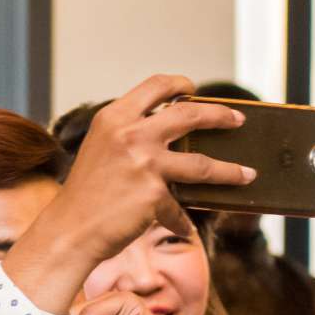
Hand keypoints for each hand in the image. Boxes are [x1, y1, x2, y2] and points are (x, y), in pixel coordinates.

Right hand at [3, 75, 253, 311]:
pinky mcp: (154, 194)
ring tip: (246, 174)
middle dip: (221, 116)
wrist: (68, 231)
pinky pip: (179, 208)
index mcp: (114, 118)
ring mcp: (144, 163)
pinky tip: (184, 228)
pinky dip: (180, 220)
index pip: (156, 85)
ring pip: (203, 164)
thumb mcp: (100, 150)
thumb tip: (171, 134)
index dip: (180, 83)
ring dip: (230, 170)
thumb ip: (128, 136)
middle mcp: (130, 134)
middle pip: (191, 114)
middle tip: (237, 120)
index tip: (194, 89)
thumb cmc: (83, 194)